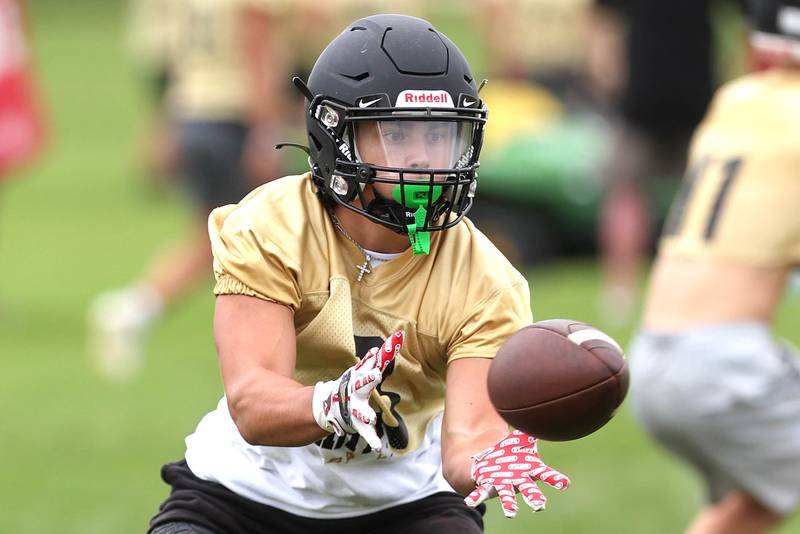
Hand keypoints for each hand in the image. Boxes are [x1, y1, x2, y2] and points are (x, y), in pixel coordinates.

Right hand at [312, 331, 403, 449]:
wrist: (330, 405)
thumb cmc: (351, 388)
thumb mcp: (360, 374)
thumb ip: (373, 362)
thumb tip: (382, 349)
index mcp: (359, 379)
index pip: (371, 365)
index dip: (377, 357)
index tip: (381, 349)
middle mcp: (356, 391)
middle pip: (362, 384)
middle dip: (368, 378)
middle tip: (376, 373)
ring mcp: (354, 407)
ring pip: (360, 410)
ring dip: (365, 413)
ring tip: (371, 418)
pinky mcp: (357, 422)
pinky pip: (365, 431)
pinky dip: (371, 438)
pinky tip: (377, 446)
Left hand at [464, 430, 568, 517]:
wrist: (488, 459)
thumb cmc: (509, 452)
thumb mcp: (520, 439)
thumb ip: (530, 432)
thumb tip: (544, 415)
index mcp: (528, 469)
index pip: (544, 474)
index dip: (554, 479)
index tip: (565, 484)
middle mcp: (518, 480)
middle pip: (528, 489)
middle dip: (534, 497)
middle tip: (539, 505)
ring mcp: (502, 484)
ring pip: (506, 494)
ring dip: (509, 504)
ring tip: (511, 513)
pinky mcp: (486, 485)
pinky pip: (481, 492)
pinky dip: (476, 498)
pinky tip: (470, 502)